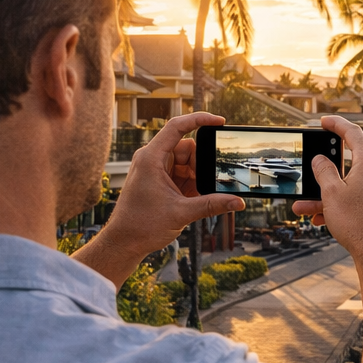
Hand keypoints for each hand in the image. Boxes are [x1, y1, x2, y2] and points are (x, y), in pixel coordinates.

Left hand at [72, 112, 242, 286]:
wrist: (124, 243)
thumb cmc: (141, 225)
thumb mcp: (181, 213)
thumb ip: (212, 205)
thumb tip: (238, 202)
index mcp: (152, 158)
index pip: (177, 127)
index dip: (200, 120)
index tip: (220, 122)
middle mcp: (153, 159)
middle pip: (188, 148)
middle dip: (202, 164)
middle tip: (209, 183)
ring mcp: (157, 170)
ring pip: (188, 164)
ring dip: (198, 177)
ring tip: (199, 196)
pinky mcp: (161, 182)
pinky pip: (184, 176)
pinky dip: (193, 186)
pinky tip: (195, 200)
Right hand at [292, 115, 362, 261]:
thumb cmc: (358, 225)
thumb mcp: (332, 194)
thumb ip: (323, 171)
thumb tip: (320, 159)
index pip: (353, 133)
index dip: (336, 124)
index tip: (324, 122)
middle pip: (351, 162)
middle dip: (326, 173)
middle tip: (311, 172)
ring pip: (354, 183)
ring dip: (330, 194)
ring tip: (308, 209)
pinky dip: (346, 203)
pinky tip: (326, 218)